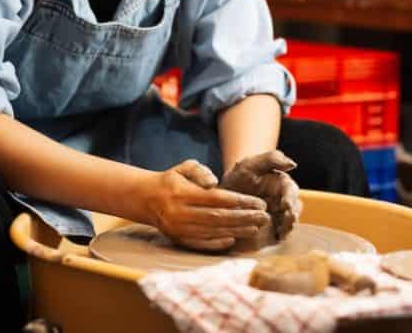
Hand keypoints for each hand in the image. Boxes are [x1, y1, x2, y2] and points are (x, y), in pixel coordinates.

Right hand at [141, 159, 270, 252]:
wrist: (146, 199)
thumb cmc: (172, 180)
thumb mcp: (183, 168)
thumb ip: (199, 171)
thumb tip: (214, 183)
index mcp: (181, 193)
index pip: (217, 199)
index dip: (240, 202)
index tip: (259, 203)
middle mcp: (179, 213)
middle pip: (218, 217)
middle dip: (244, 218)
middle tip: (264, 217)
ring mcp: (178, 229)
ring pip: (213, 232)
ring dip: (237, 230)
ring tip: (256, 227)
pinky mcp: (178, 239)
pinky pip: (201, 244)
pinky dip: (218, 243)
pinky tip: (234, 239)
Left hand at [220, 150, 301, 240]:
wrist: (225, 196)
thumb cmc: (239, 177)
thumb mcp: (250, 164)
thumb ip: (271, 159)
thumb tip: (293, 164)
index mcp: (282, 184)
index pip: (291, 191)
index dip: (290, 198)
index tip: (285, 205)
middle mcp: (284, 200)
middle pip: (295, 208)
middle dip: (292, 215)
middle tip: (287, 220)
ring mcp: (280, 215)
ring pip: (290, 222)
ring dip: (289, 226)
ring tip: (282, 231)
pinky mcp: (274, 229)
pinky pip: (281, 234)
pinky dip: (281, 235)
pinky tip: (276, 237)